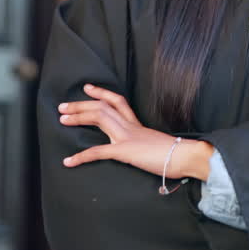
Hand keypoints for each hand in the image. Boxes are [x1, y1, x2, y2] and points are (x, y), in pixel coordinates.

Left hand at [59, 84, 212, 179]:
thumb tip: (146, 153)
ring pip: (99, 118)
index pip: (118, 102)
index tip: (87, 88)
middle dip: (81, 105)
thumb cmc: (178, 155)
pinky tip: (68, 161)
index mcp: (138, 125)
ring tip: (62, 120)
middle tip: (63, 107)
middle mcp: (131, 126)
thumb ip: (148, 146)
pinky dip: (81, 156)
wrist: (186, 156)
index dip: (101, 93)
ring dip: (78, 117)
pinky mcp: (125, 151)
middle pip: (103, 107)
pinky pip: (98, 151)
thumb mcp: (159, 147)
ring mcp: (128, 137)